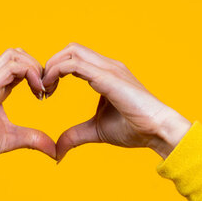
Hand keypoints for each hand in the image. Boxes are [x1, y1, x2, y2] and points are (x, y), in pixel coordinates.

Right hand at [0, 48, 56, 162]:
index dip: (36, 75)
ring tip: (41, 89)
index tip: (44, 95)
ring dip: (34, 67)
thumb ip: (32, 139)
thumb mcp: (11, 139)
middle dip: (37, 66)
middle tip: (46, 90)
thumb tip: (54, 150)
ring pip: (14, 54)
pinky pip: (12, 67)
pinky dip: (30, 73)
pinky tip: (36, 92)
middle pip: (17, 54)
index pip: (18, 66)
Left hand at [42, 43, 191, 161]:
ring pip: (71, 51)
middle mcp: (107, 65)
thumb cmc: (135, 129)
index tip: (45, 93)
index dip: (55, 71)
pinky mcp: (107, 77)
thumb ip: (75, 136)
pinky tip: (50, 90)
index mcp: (105, 73)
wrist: (159, 131)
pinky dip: (57, 72)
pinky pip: (75, 64)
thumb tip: (57, 151)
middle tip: (42, 90)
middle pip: (70, 49)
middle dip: (50, 65)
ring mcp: (108, 68)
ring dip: (51, 67)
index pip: (74, 58)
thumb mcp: (95, 131)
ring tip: (44, 90)